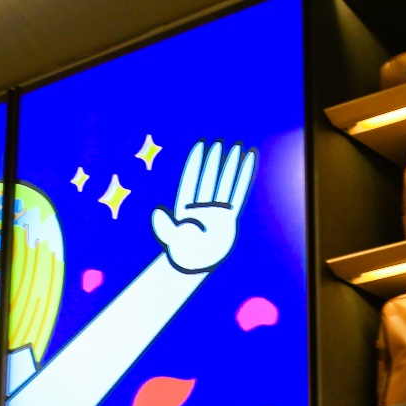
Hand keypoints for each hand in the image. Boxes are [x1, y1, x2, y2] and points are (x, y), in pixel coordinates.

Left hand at [151, 140, 256, 274]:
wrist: (196, 266)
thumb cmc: (182, 253)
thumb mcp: (170, 239)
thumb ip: (164, 226)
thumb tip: (157, 212)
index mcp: (186, 206)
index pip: (192, 178)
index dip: (196, 162)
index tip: (200, 144)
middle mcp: (202, 204)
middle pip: (210, 176)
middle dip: (214, 158)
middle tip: (219, 139)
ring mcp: (216, 209)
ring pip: (225, 181)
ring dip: (230, 165)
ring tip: (237, 146)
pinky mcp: (229, 216)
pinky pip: (238, 193)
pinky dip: (244, 178)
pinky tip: (248, 164)